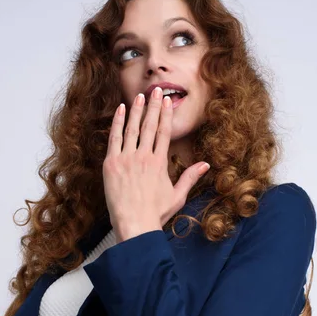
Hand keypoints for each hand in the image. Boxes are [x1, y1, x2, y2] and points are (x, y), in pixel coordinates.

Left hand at [103, 86, 209, 242]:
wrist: (134, 225)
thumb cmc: (155, 214)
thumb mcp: (177, 196)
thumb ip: (190, 177)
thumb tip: (205, 165)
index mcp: (159, 163)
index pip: (164, 132)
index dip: (166, 115)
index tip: (167, 102)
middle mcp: (144, 157)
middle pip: (150, 126)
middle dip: (153, 106)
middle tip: (156, 91)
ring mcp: (126, 159)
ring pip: (132, 129)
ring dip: (137, 111)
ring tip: (140, 96)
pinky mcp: (111, 164)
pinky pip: (115, 138)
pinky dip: (118, 123)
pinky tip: (121, 111)